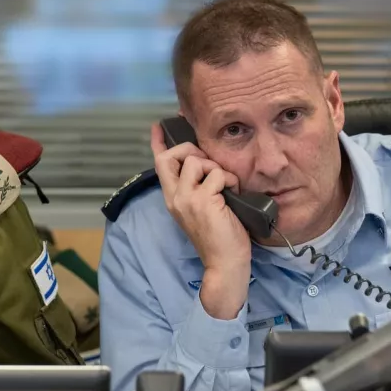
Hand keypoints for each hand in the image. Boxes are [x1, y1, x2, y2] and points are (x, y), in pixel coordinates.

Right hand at [151, 123, 250, 318]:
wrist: (224, 263)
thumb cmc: (218, 237)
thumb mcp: (201, 209)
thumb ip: (198, 188)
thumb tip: (205, 165)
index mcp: (172, 198)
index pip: (159, 164)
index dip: (158, 143)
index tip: (158, 127)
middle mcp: (175, 197)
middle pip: (173, 156)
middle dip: (193, 150)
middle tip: (210, 165)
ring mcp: (187, 198)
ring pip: (197, 161)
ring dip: (216, 168)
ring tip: (225, 186)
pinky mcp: (203, 201)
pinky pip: (218, 174)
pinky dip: (230, 181)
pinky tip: (233, 195)